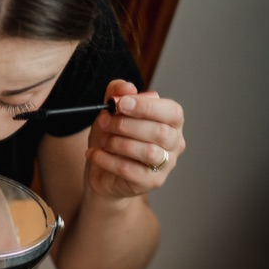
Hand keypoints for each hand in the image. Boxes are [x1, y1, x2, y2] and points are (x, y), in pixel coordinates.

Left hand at [85, 79, 185, 199]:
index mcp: (171, 122)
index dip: (146, 106)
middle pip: (159, 132)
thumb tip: (126, 87)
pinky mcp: (150, 182)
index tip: (121, 103)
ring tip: (102, 140)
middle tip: (104, 122)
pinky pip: (129, 170)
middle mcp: (174, 143)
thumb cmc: (114, 138)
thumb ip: (117, 94)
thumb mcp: (112, 112)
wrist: (103, 172)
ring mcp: (165, 165)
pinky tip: (94, 154)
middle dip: (126, 125)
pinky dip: (107, 160)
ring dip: (117, 143)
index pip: (172, 112)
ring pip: (147, 152)